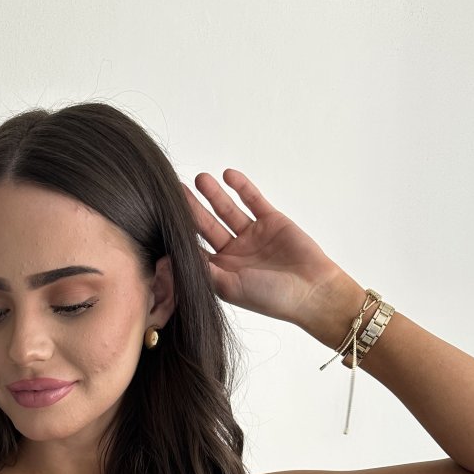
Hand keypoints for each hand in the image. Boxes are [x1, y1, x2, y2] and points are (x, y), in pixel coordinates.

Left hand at [181, 170, 345, 326]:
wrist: (312, 291)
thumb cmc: (271, 297)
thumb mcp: (230, 287)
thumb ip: (204, 270)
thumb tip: (174, 257)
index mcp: (221, 271)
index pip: (194, 248)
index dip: (180, 234)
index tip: (161, 218)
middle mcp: (234, 252)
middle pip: (206, 225)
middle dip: (191, 208)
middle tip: (174, 190)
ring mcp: (252, 235)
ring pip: (227, 210)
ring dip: (214, 194)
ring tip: (199, 178)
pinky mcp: (271, 220)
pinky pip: (253, 199)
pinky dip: (241, 187)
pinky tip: (228, 175)